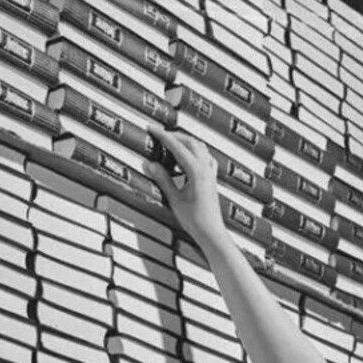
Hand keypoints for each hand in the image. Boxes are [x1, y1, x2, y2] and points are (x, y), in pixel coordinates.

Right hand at [144, 125, 225, 246]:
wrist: (211, 232)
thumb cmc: (196, 221)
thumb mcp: (174, 199)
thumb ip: (162, 179)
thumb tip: (150, 165)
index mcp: (196, 171)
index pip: (177, 146)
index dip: (163, 136)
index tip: (152, 129)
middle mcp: (206, 168)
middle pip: (190, 141)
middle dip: (174, 136)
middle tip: (159, 136)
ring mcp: (211, 172)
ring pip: (199, 147)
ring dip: (185, 142)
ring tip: (171, 146)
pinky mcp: (212, 178)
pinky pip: (205, 156)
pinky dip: (195, 152)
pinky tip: (188, 158)